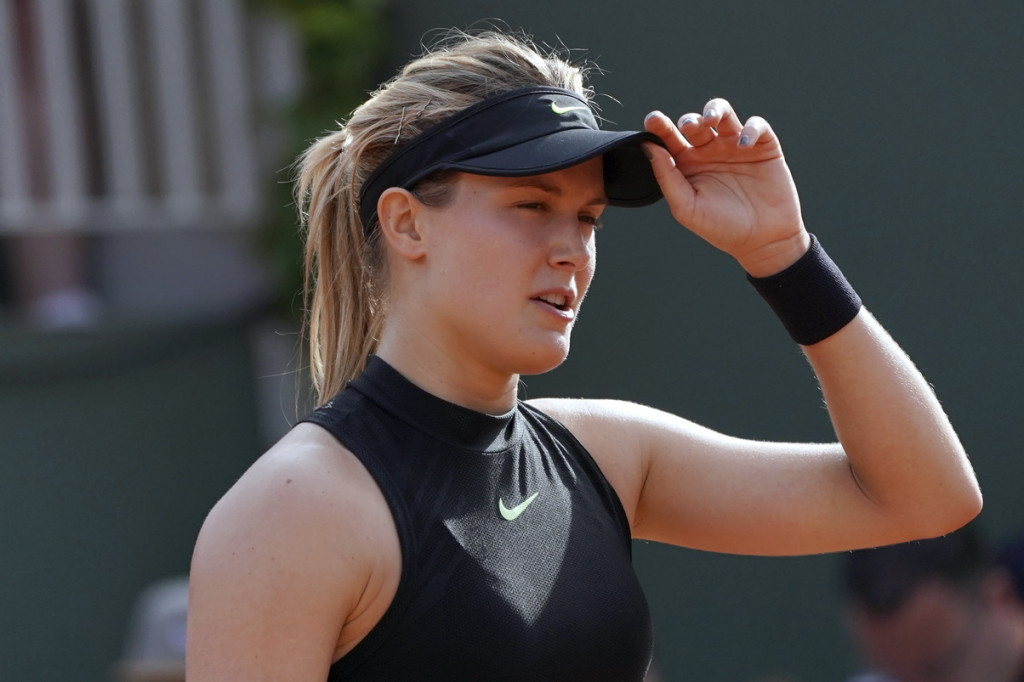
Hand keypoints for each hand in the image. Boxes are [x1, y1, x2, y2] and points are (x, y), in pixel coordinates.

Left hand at [643, 98, 809, 276]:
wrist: (762, 241)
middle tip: (688, 127)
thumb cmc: (720, 228)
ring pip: (723, 114)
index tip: (652, 121)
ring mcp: (736, 146)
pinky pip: (756, 125)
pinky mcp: (763, 146)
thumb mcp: (686, 207)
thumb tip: (648, 147)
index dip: (660, 126)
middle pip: (695, 123)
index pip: (669, 139)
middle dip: (689, 120)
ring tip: (710, 121)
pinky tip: (743, 145)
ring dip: (715, 110)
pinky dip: (750, 129)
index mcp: (687, 164)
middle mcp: (709, 151)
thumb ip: (666, 177)